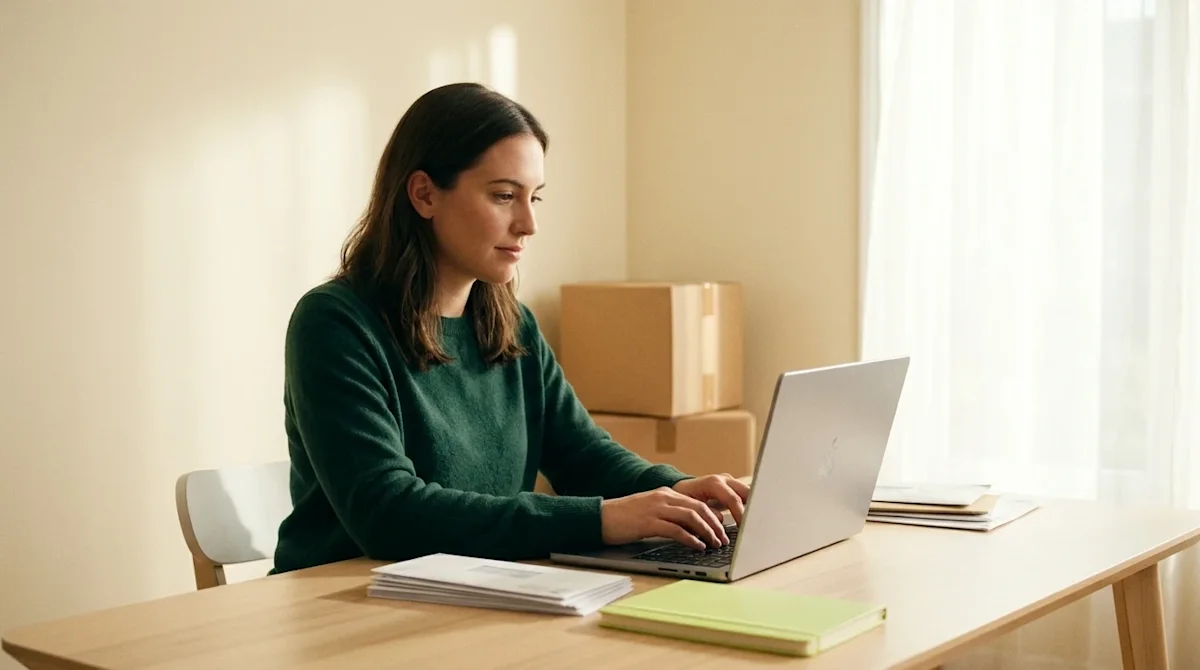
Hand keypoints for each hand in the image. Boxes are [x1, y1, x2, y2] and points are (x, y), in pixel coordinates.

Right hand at [600, 487, 729, 549]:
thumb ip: (669, 515)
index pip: (697, 502)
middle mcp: (663, 498)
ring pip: (691, 517)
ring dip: (707, 532)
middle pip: (698, 508)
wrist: (600, 517)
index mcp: (665, 493)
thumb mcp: (650, 511)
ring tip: (714, 544)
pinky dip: (690, 539)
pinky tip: (697, 547)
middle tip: (723, 540)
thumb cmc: (624, 518)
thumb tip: (691, 529)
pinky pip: (676, 530)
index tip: (722, 529)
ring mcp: (656, 509)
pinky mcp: (648, 522)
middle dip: (714, 525)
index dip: (713, 516)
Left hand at [672, 474, 750, 525]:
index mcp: (713, 483)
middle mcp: (725, 480)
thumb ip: (706, 514)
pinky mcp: (734, 488)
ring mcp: (731, 482)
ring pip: (749, 494)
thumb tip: (720, 524)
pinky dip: (750, 507)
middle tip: (755, 526)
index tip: (745, 528)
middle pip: (747, 493)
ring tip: (756, 524)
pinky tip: (752, 520)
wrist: (681, 489)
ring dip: (753, 508)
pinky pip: (746, 497)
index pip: (733, 499)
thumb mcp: (691, 508)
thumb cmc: (683, 498)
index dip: (740, 514)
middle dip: (752, 509)